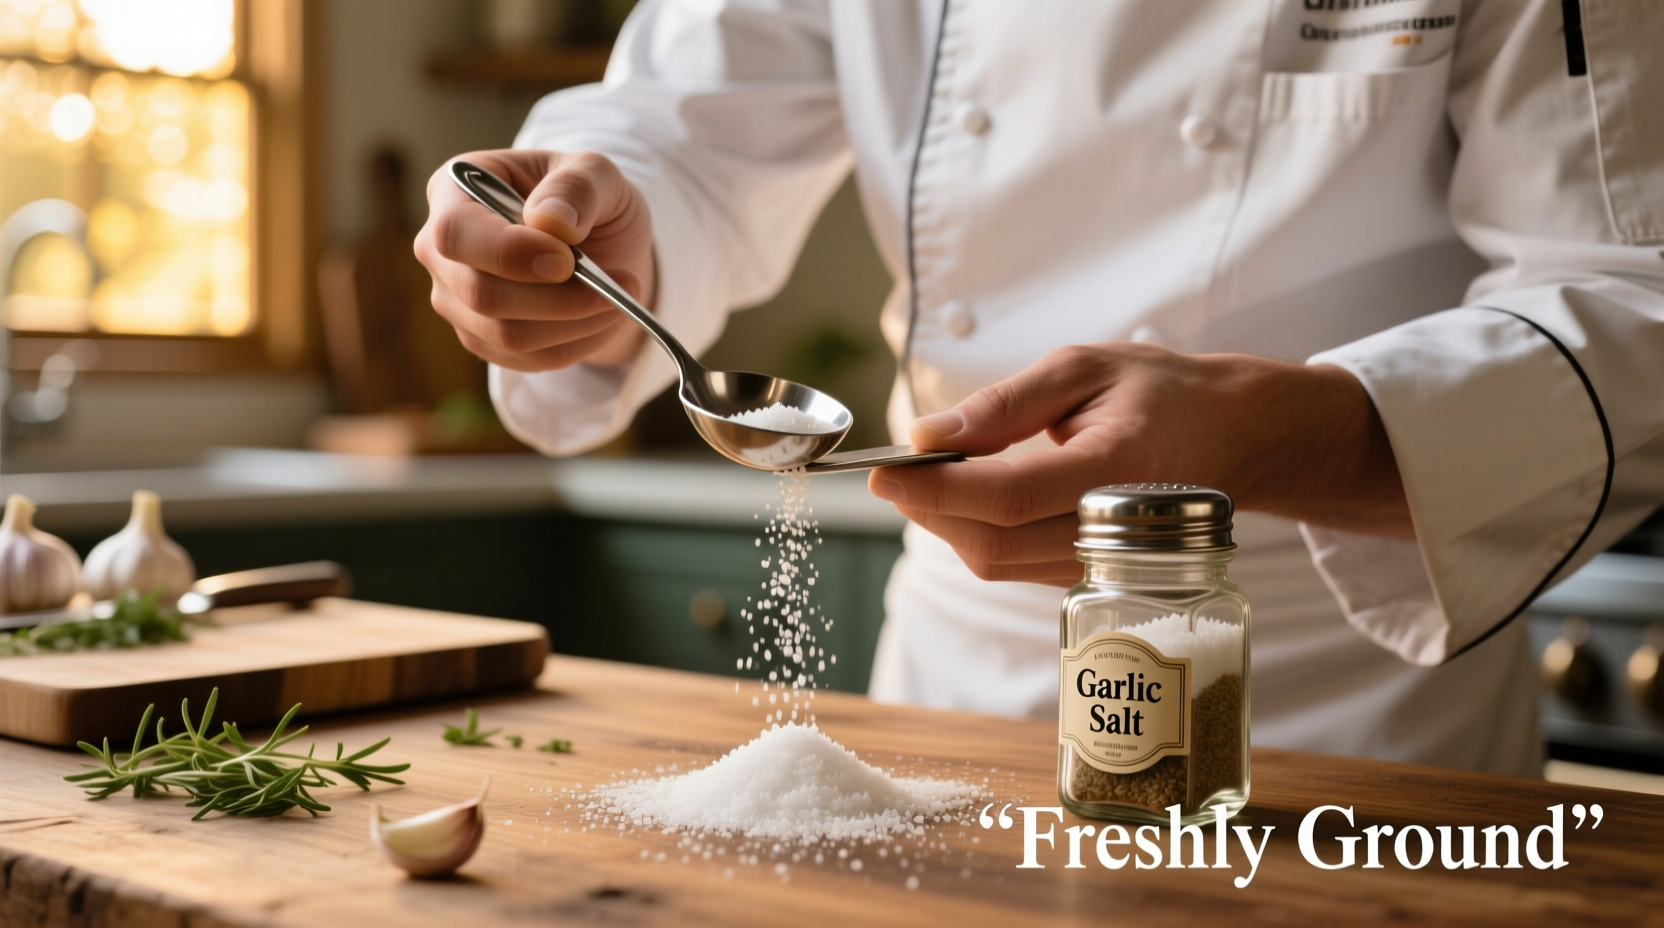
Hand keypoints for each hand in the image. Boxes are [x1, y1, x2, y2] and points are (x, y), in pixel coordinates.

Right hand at [415, 149, 654, 370]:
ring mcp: (456, 299)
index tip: (566, 261)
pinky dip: (578, 343)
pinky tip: (603, 317)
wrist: (601, 246)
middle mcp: (441, 250)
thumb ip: (578, 186)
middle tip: (615, 285)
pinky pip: (529, 358)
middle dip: (557, 297)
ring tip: (619, 299)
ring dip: (576, 323)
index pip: (455, 233)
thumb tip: (551, 220)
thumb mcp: (598, 173)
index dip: (509, 253)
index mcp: (454, 190)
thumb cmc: (588, 200)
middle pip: (480, 293)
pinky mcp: (482, 339)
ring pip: (507, 335)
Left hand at [867, 343, 1411, 585]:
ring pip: (996, 563)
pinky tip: (967, 497)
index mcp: (1119, 465)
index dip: (936, 489)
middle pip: (993, 544)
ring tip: (931, 476)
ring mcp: (1104, 562)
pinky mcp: (1088, 574)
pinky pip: (1012, 565)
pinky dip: (974, 533)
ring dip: (946, 523)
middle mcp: (1116, 528)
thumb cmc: (1159, 394)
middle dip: (927, 509)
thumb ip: (1004, 404)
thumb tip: (927, 436)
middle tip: (894, 470)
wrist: (1233, 439)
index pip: (1009, 495)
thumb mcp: (1083, 369)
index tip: (882, 469)